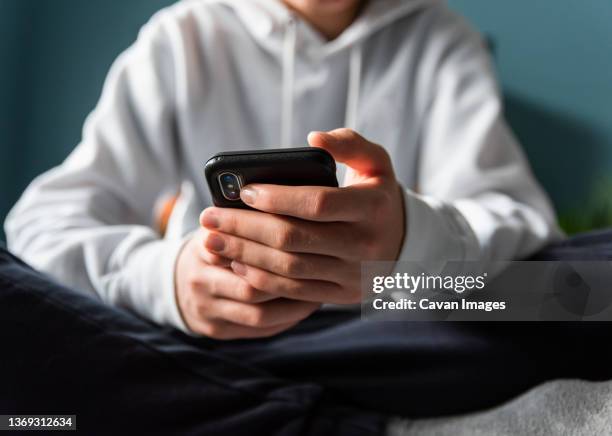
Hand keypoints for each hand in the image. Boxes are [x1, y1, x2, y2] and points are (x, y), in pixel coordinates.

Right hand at [174, 227, 320, 338]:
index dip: (276, 250)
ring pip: (259, 314)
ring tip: (320, 289)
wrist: (180, 282)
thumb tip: (288, 204)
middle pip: (252, 287)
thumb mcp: (220, 226)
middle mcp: (200, 282)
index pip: (242, 251)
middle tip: (322, 271)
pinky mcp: (219, 330)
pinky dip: (287, 318)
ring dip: (294, 304)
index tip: (307, 243)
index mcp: (202, 249)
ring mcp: (208, 310)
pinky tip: (307, 304)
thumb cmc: (214, 246)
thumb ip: (244, 220)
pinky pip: (260, 330)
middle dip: (289, 281)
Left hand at [200, 129, 405, 304]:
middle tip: (210, 217)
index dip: (278, 198)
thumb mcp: (376, 163)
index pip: (318, 204)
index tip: (244, 191)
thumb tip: (313, 138)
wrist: (402, 243)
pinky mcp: (341, 295)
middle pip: (294, 238)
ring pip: (289, 268)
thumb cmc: (377, 196)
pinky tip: (237, 263)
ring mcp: (353, 274)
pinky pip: (294, 291)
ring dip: (245, 254)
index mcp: (373, 208)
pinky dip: (261, 278)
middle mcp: (365, 245)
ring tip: (213, 239)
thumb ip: (349, 143)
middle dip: (246, 227)